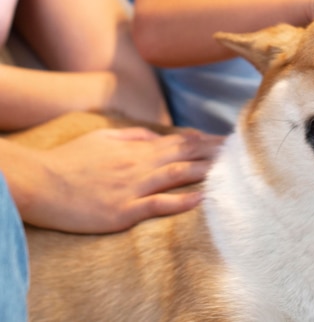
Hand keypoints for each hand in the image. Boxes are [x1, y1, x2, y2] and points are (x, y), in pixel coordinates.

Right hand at [18, 127, 223, 232]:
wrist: (40, 183)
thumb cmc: (69, 160)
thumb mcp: (102, 138)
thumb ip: (132, 135)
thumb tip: (156, 134)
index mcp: (136, 149)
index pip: (180, 141)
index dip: (205, 140)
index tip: (226, 140)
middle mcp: (140, 165)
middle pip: (186, 155)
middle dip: (215, 152)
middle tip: (240, 151)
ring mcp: (134, 188)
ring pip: (179, 175)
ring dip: (206, 170)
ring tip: (232, 169)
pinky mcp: (125, 210)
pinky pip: (160, 204)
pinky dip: (183, 200)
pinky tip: (203, 197)